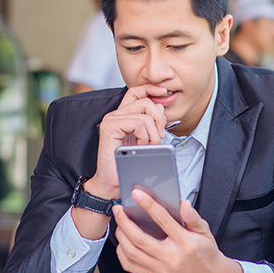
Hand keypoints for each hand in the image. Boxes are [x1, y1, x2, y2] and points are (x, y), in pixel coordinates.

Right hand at [84, 85, 169, 199]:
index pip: (137, 91)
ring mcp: (111, 120)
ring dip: (153, 132)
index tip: (164, 91)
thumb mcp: (146, 140)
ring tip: (149, 145)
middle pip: (145, 101)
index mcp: (123, 115)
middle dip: (159, 118)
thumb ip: (151, 122)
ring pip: (144, 113)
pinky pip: (138, 123)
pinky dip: (145, 136)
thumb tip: (160, 105)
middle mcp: (115, 114)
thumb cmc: (127, 164)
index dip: (151, 88)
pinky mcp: (110, 127)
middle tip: (159, 136)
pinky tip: (140, 146)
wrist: (111, 184)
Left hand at [112, 189, 244, 272]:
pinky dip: (122, 254)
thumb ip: (193, 217)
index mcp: (184, 242)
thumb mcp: (205, 232)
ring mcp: (161, 269)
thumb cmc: (207, 254)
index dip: (148, 204)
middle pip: (140, 239)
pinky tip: (122, 243)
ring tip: (119, 224)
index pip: (163, 220)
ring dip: (121, 236)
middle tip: (118, 209)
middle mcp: (171, 257)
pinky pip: (132, 267)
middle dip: (125, 222)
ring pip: (132, 253)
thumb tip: (183, 204)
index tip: (137, 193)